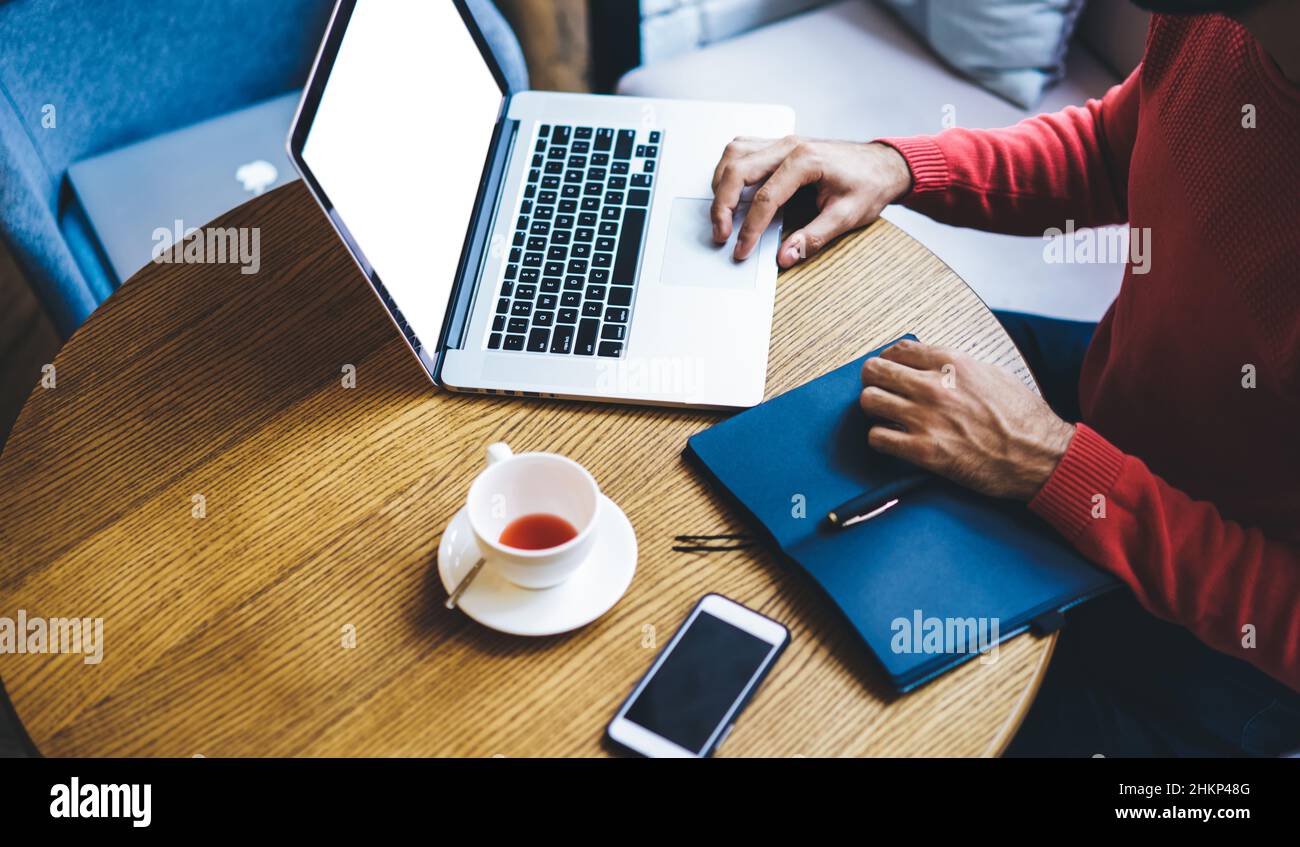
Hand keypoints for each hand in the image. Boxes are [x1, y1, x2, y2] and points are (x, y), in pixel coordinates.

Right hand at [711, 137, 911, 267]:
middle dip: (724, 205)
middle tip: (721, 234)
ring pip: (734, 154)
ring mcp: (782, 142)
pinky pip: (742, 149)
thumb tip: (785, 256)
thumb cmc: (869, 185)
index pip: (766, 197)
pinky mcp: (778, 145)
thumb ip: (814, 237)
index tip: (741, 250)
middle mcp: (789, 145)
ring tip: (721, 214)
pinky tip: (730, 189)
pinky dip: (729, 169)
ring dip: (721, 184)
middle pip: (739, 170)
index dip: (750, 228)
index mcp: (807, 160)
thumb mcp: (847, 216)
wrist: (882, 164)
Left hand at [858, 340, 1075, 501]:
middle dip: (873, 380)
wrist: (1038, 455)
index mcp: (952, 363)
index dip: (888, 359)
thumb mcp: (993, 374)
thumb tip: (934, 363)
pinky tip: (893, 440)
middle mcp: (934, 386)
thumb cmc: (1022, 417)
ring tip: (886, 416)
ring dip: (874, 409)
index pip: (898, 349)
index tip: (890, 368)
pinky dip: (880, 438)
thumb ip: (958, 366)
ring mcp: (926, 418)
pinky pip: (877, 437)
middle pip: (875, 371)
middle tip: (880, 390)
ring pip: (870, 401)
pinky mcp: (923, 451)